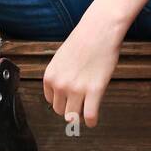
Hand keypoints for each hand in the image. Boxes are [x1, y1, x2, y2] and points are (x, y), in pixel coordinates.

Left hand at [42, 0, 129, 127]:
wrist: (100, 29)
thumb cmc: (84, 40)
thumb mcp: (62, 58)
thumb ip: (60, 75)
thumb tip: (64, 92)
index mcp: (50, 76)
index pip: (51, 101)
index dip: (62, 100)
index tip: (70, 99)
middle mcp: (60, 85)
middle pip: (61, 111)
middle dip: (70, 108)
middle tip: (81, 103)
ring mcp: (76, 89)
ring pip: (73, 116)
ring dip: (80, 115)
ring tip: (87, 111)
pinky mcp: (94, 90)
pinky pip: (89, 116)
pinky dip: (91, 121)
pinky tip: (93, 119)